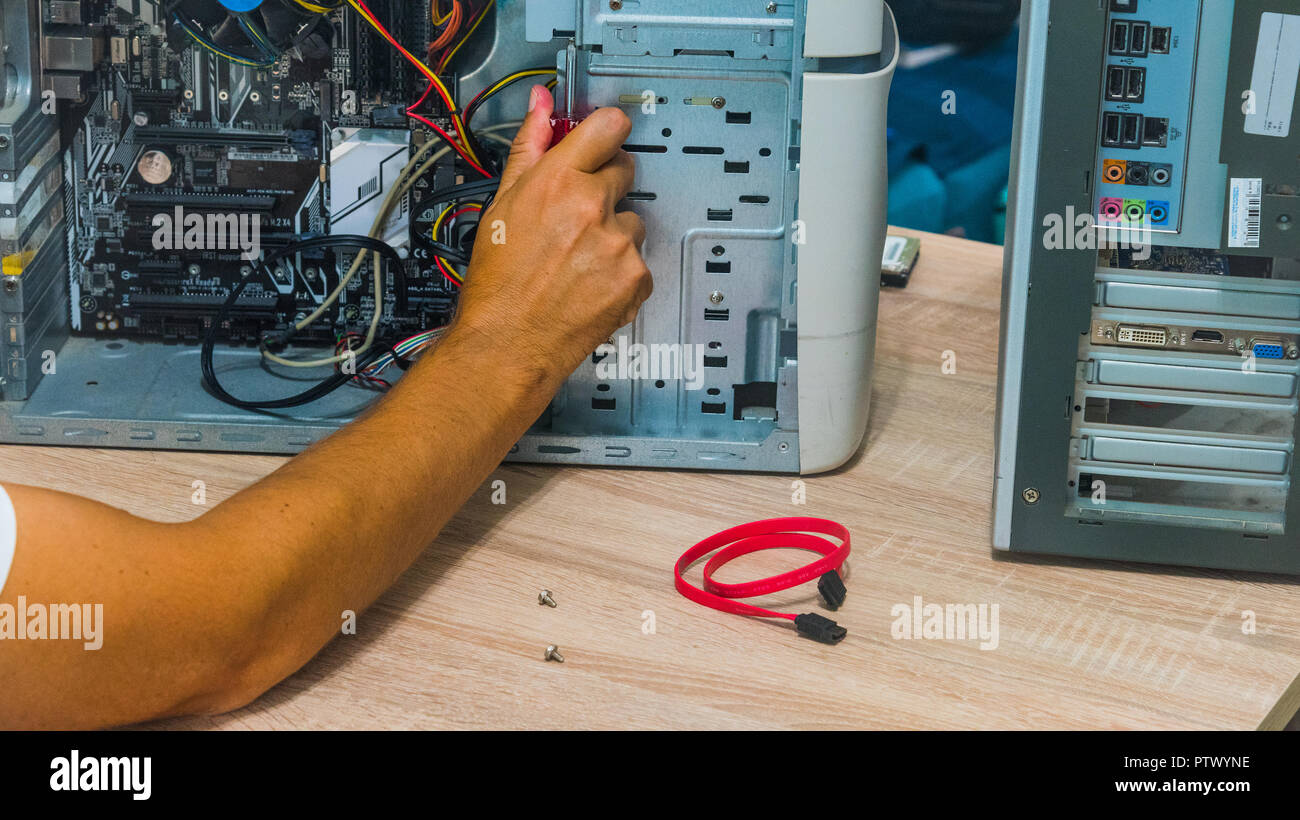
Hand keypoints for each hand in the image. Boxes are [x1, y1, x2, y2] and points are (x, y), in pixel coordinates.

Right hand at [454, 86, 651, 380]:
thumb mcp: (501, 205)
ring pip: (632, 221)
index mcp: (557, 180)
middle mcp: (592, 206)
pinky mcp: (636, 278)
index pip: (608, 126)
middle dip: (605, 187)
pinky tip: (590, 284)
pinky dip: (622, 272)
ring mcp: (619, 244)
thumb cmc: (497, 282)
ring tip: (578, 261)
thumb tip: (541, 105)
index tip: (604, 142)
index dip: (607, 133)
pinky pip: (640, 261)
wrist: (507, 344)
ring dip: (613, 234)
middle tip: (577, 218)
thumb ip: (529, 148)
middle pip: (625, 171)